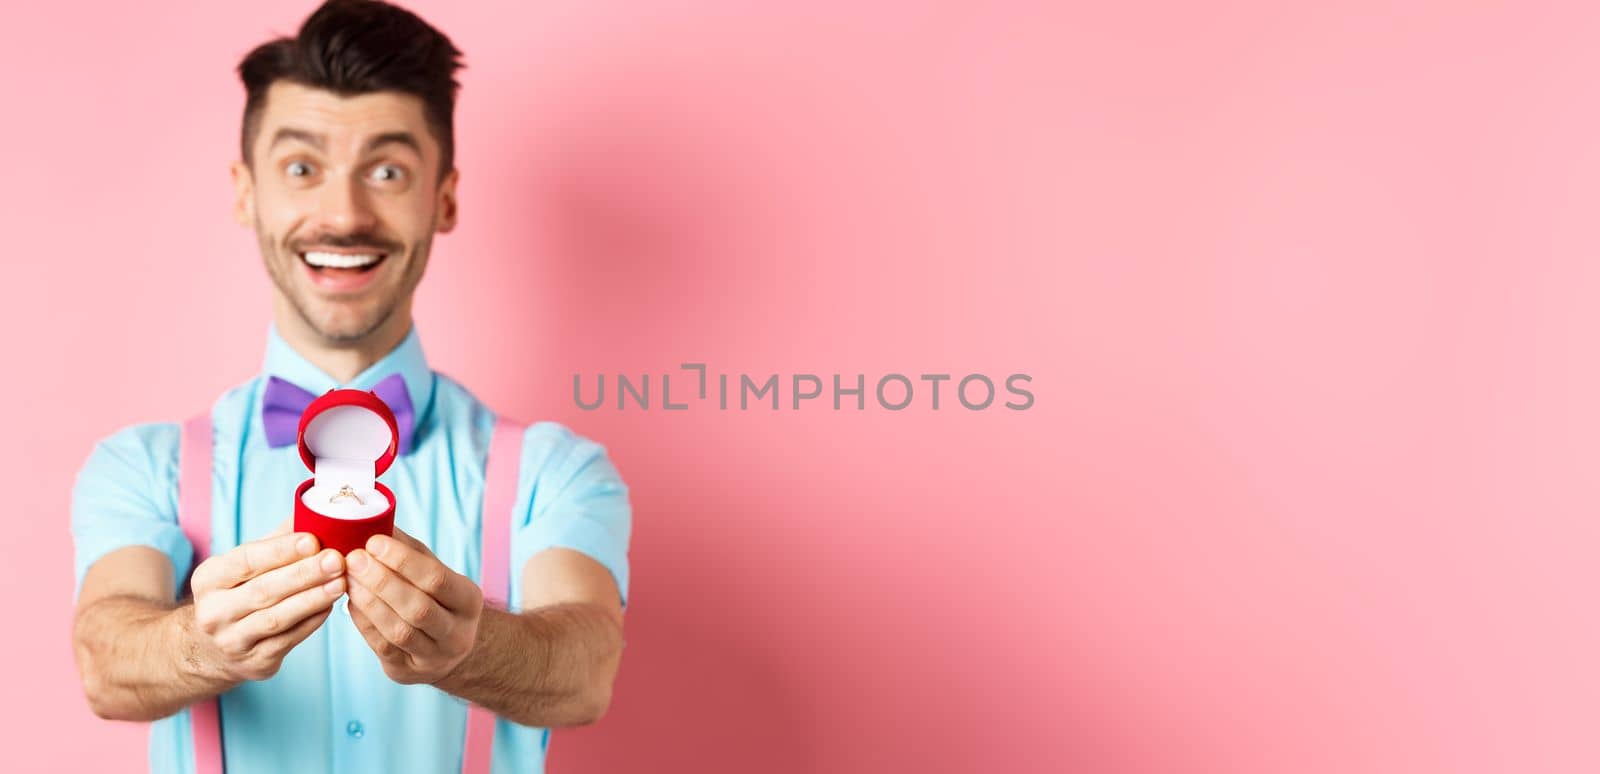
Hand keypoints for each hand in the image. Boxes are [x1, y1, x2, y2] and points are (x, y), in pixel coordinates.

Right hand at [187, 519, 345, 681]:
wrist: (212, 648)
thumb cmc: (239, 593)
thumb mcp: (244, 565)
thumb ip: (277, 540)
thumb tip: (315, 511)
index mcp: (208, 579)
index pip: (246, 561)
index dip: (280, 550)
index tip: (313, 539)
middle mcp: (213, 612)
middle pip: (264, 590)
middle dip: (304, 574)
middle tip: (337, 559)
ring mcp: (232, 641)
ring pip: (277, 618)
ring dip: (313, 599)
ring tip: (341, 582)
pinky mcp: (254, 664)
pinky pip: (289, 640)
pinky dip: (312, 621)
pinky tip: (331, 605)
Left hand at [345, 528, 484, 684]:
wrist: (450, 648)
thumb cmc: (437, 599)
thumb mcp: (434, 572)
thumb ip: (408, 550)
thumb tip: (373, 520)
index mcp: (469, 601)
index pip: (437, 579)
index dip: (403, 561)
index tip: (374, 542)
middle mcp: (458, 633)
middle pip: (418, 607)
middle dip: (382, 581)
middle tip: (354, 558)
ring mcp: (434, 658)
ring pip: (398, 630)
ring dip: (369, 601)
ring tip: (348, 578)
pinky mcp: (408, 672)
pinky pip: (381, 646)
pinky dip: (363, 621)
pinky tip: (351, 601)